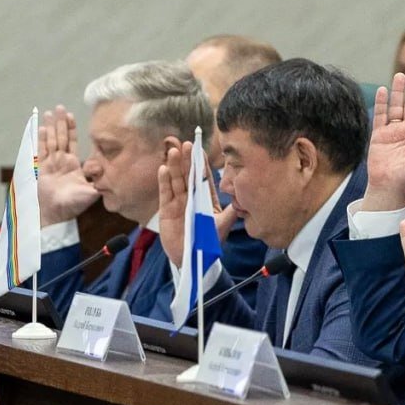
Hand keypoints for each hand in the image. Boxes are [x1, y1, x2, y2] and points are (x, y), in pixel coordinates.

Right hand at [37, 105, 98, 225]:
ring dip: (51, 127)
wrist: (56, 214)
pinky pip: (41, 151)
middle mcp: (62, 161)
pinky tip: (41, 128)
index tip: (71, 115)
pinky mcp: (42, 169)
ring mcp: (51, 164)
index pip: (72, 142)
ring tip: (50, 113)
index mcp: (74, 164)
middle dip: (60, 122)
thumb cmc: (74, 205)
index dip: (71, 128)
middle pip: (61, 137)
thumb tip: (111, 172)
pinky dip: (41, 140)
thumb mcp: (91, 192)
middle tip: (59, 107)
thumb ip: (99, 181)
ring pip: (51, 141)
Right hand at [158, 141, 237, 266]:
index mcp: (206, 199)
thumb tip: (241, 198)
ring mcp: (179, 203)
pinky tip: (163, 169)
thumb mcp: (221, 226)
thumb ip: (230, 212)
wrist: (192, 260)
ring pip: (177, 181)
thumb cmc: (209, 243)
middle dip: (187, 160)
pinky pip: (165, 193)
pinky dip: (164, 181)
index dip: (201, 163)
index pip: (204, 177)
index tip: (199, 148)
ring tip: (174, 151)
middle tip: (187, 144)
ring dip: (175, 166)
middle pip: (189, 175)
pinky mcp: (167, 210)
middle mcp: (192, 197)